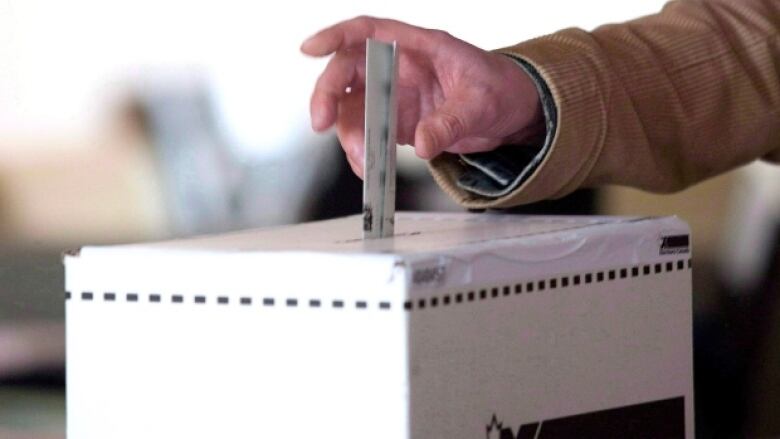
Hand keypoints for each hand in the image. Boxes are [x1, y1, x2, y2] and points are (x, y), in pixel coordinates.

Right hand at [301, 16, 543, 177]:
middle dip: (328, 95)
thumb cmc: (500, 88)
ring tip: (364, 162)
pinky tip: (370, 169)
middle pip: (348, 72)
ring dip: (348, 136)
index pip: (368, 32)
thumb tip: (422, 142)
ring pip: (352, 110)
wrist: (512, 113)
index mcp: (418, 46)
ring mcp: (394, 97)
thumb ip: (450, 121)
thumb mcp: (481, 102)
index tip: (311, 49)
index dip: (336, 36)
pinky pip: (368, 136)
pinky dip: (364, 154)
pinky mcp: (396, 123)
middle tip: (322, 122)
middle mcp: (398, 69)